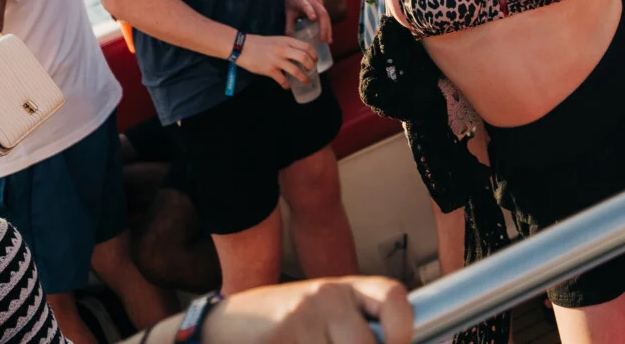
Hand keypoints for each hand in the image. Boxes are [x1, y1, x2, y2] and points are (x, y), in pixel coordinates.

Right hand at [181, 277, 411, 343]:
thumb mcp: (321, 314)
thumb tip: (390, 343)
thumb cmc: (279, 324)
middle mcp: (326, 296)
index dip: (402, 329)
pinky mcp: (280, 340)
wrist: (222, 325)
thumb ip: (354, 325)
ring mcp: (302, 318)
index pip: (394, 297)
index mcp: (341, 287)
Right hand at [233, 33, 318, 88]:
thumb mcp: (276, 40)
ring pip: (296, 71)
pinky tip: (287, 86)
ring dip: (303, 78)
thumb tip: (297, 53)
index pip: (306, 46)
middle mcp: (284, 50)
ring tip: (306, 82)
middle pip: (304, 58)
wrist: (242, 47)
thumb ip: (287, 45)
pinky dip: (286, 85)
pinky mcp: (270, 70)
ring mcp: (277, 60)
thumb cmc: (259, 43)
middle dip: (311, 66)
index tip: (316, 60)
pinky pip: (282, 80)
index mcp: (286, 41)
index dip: (314, 54)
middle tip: (312, 71)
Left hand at [283, 0, 331, 45]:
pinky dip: (328, 25)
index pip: (306, 6)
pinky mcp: (322, 4)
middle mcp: (313, 0)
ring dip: (328, 28)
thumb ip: (289, 24)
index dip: (310, 11)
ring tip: (328, 40)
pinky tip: (328, 35)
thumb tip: (289, 38)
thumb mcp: (288, 10)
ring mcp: (319, 1)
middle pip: (322, 13)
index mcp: (302, 1)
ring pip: (326, 15)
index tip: (313, 18)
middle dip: (324, 27)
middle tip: (323, 40)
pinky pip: (327, 15)